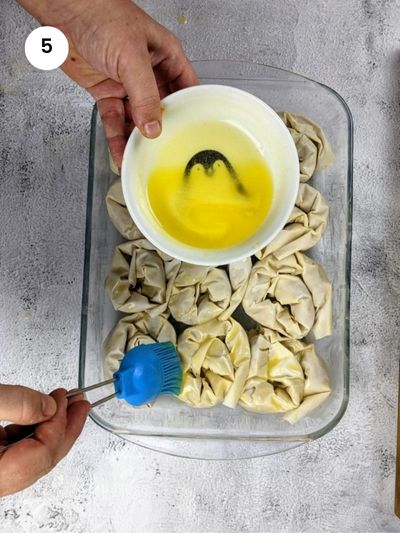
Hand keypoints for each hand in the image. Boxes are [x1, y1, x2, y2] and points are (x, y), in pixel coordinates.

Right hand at [0, 386, 89, 496]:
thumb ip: (19, 405)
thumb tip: (51, 407)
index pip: (43, 454)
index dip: (60, 424)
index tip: (68, 401)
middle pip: (41, 459)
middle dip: (65, 427)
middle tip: (80, 404)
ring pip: (32, 455)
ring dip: (51, 426)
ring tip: (65, 402)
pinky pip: (19, 449)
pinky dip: (33, 429)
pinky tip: (40, 411)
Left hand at [18, 0, 197, 170]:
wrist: (63, 12)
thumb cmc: (101, 13)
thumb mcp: (132, 56)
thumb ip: (145, 94)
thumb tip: (154, 126)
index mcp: (166, 56)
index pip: (186, 89)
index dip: (189, 111)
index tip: (191, 134)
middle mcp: (150, 73)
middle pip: (161, 109)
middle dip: (162, 131)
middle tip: (165, 152)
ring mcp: (128, 85)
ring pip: (137, 119)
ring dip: (137, 139)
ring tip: (141, 158)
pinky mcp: (108, 94)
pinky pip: (115, 121)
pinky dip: (117, 137)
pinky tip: (121, 152)